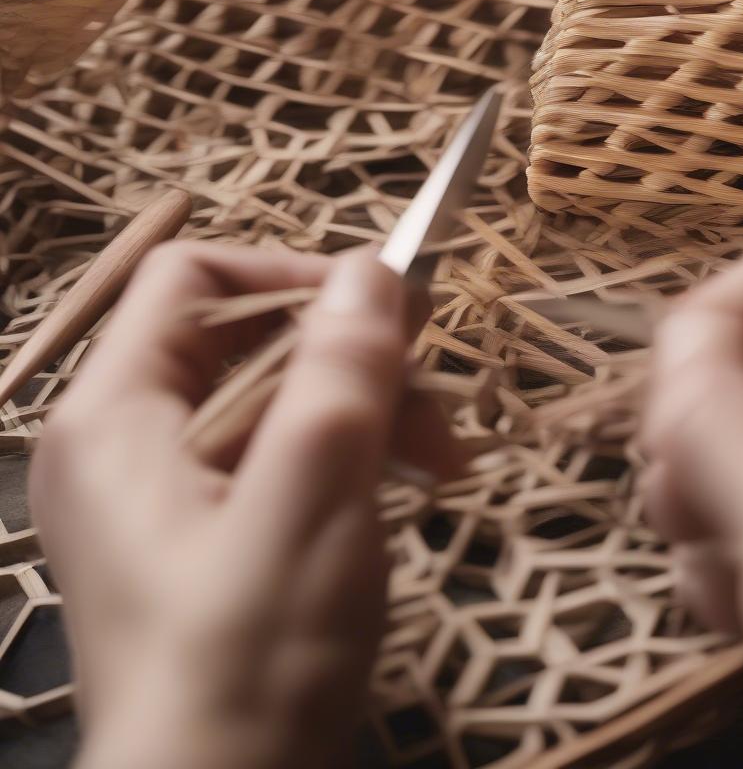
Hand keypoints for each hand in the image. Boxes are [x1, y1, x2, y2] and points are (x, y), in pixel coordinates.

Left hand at [30, 244, 461, 768]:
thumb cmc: (253, 657)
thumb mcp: (311, 497)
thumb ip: (341, 372)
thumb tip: (374, 268)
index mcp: (115, 414)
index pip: (195, 279)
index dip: (295, 276)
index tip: (388, 313)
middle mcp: (126, 442)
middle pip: (247, 341)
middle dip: (352, 361)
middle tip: (438, 402)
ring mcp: (164, 495)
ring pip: (277, 400)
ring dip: (366, 412)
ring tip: (443, 461)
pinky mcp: (207, 538)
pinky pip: (281, 459)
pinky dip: (348, 459)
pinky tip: (404, 489)